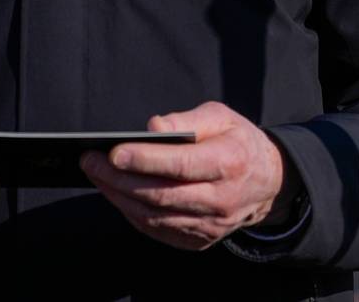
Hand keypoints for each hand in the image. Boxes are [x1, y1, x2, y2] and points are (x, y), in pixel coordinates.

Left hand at [81, 100, 286, 250]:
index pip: (181, 165)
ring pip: (155, 216)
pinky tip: (115, 194)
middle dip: (119, 179)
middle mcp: (221, 199)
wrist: (267, 182)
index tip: (113, 151)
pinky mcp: (199, 240)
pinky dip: (132, 213)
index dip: (146, 160)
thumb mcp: (221, 117)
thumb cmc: (238, 142)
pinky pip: (158, 229)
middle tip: (90, 161)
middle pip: (161, 194)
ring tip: (96, 175)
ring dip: (119, 197)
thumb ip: (187, 120)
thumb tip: (152, 127)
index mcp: (229, 162)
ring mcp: (210, 224)